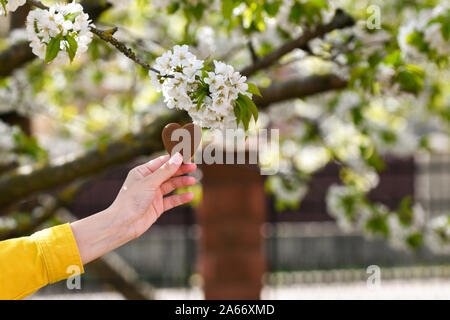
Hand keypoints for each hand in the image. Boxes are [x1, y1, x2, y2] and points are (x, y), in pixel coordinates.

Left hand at [71, 152, 196, 263]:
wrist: (123, 224)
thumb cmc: (131, 200)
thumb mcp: (150, 182)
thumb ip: (165, 170)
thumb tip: (178, 157)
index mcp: (142, 172)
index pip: (161, 162)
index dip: (174, 158)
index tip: (187, 155)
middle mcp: (148, 182)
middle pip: (168, 173)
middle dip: (180, 170)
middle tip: (194, 166)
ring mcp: (153, 194)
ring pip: (171, 186)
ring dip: (182, 182)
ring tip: (193, 180)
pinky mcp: (157, 206)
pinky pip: (172, 200)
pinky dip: (180, 198)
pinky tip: (189, 195)